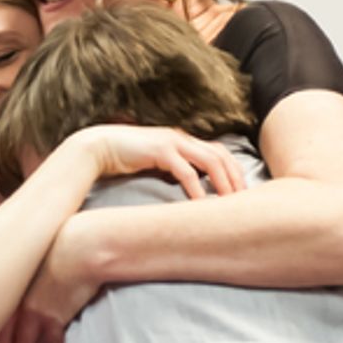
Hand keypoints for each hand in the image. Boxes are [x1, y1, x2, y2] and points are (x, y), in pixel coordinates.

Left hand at [0, 215, 97, 342]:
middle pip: (5, 329)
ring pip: (23, 340)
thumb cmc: (65, 241)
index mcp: (15, 281)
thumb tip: (36, 266)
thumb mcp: (40, 249)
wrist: (81, 248)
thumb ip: (33, 262)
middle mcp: (20, 299)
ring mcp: (37, 310)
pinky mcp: (55, 318)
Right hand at [71, 125, 243, 198]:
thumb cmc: (125, 158)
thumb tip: (190, 190)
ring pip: (210, 161)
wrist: (97, 146)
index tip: (242, 192)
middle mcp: (182, 138)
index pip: (219, 152)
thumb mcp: (155, 164)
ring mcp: (172, 142)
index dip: (234, 170)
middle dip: (236, 177)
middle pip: (221, 155)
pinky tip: (202, 203)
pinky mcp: (160, 151)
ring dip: (223, 182)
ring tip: (230, 202)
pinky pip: (186, 171)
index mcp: (183, 141)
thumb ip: (173, 170)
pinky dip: (197, 188)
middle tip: (245, 201)